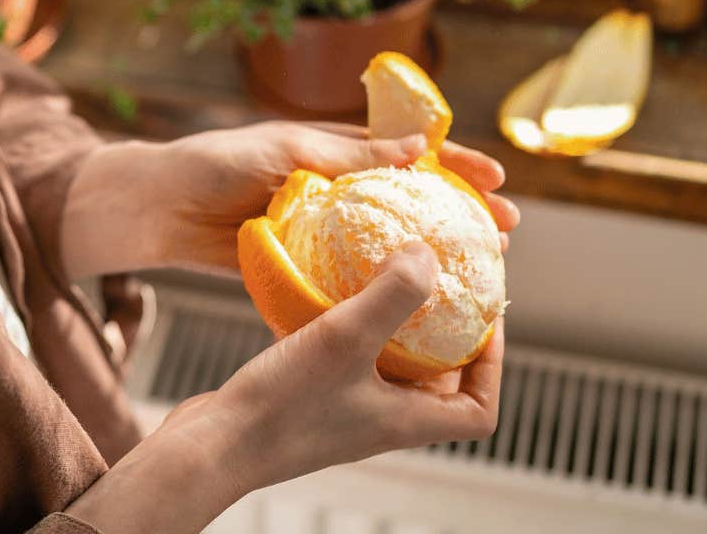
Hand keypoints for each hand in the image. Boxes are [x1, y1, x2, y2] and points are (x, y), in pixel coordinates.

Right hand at [66, 245, 506, 529]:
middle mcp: (381, 419)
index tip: (485, 319)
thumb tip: (431, 257)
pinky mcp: (310, 397)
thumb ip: (393, 297)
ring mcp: (345, 409)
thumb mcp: (345, 341)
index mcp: (405, 420)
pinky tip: (327, 288)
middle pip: (439, 382)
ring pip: (389, 366)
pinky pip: (346, 357)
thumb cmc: (280, 411)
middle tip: (438, 283)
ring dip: (394, 324)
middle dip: (445, 332)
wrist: (211, 447)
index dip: (495, 367)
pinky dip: (347, 324)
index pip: (479, 411)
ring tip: (386, 275)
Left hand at [149, 121, 519, 272]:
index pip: (408, 154)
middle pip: (411, 205)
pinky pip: (349, 282)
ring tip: (476, 276)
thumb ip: (346, 156)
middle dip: (460, 216)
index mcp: (334, 152)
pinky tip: (412, 312)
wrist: (156, 208)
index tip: (497, 179)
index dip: (454, 165)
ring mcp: (322, 234)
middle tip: (506, 235)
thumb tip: (416, 150)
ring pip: (389, 247)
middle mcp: (336, 192)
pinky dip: (381, 294)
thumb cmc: (214, 164)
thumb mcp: (285, 150)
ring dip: (431, 259)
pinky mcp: (301, 270)